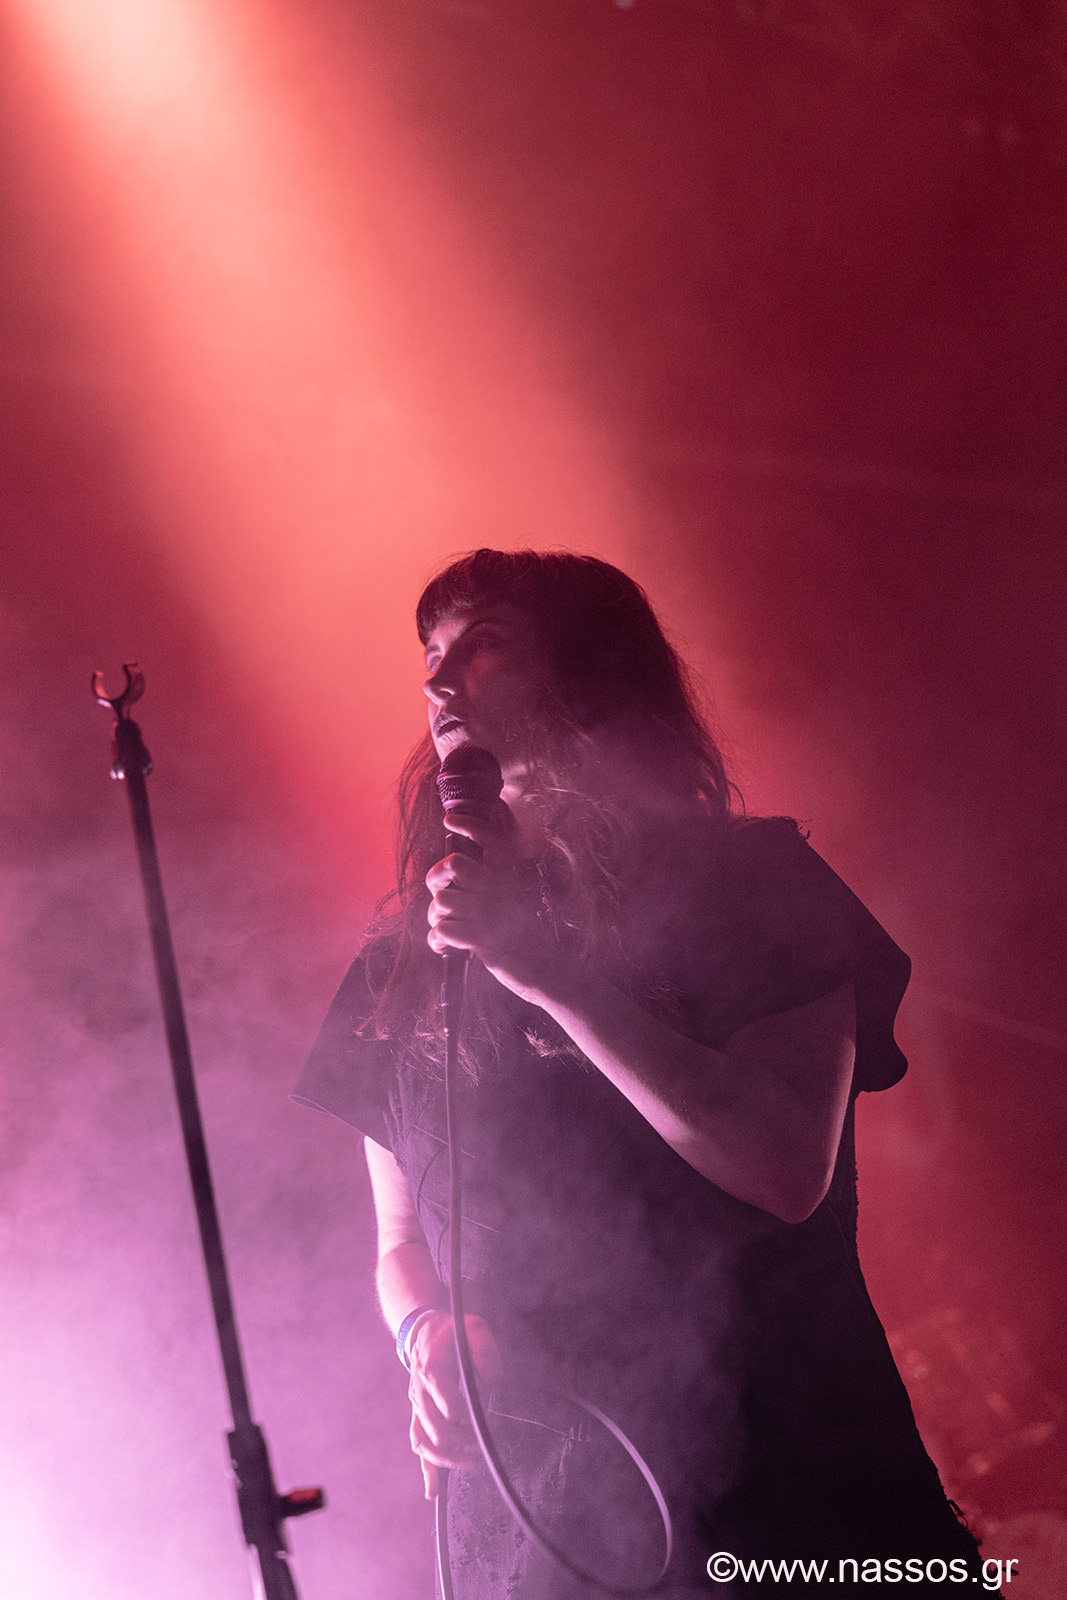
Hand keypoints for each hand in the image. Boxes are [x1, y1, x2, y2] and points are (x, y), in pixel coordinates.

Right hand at [406, 1310, 502, 1498]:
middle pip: (436, 1431)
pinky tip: (433, 1492)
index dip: (467, 1418)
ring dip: (447, 1460)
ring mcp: (416, 1406)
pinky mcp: (417, 1416)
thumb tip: (497, 1379)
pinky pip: (418, 1445)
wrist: (422, 1333)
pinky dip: (426, 1470)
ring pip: (423, 1444)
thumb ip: (485, 1350)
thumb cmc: (452, 1331)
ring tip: (473, 1462)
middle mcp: (419, 1393)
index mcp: (433, 1370)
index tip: (487, 1417)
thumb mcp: (473, 1327)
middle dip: (463, 1442)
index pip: (447, 1406)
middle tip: (485, 1443)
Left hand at [425, 805, 562, 1003]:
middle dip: (437, 879)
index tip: (450, 820)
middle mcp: (500, 890)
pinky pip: (443, 930)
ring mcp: (491, 913)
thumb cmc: (528, 938)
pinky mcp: (483, 939)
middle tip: (441, 896)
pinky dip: (438, 941)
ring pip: (442, 900)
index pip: (491, 838)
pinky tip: (445, 947)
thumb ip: (490, 888)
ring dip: (437, 918)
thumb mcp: (515, 903)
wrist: (548, 970)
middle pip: (453, 864)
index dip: (469, 824)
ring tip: (445, 929)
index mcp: (509, 878)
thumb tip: (456, 880)